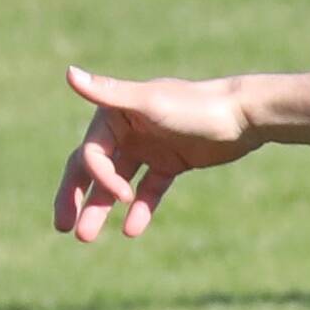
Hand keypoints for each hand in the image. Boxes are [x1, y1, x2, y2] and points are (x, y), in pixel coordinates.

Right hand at [54, 69, 258, 243]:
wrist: (246, 115)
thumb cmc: (196, 105)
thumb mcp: (149, 102)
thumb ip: (109, 93)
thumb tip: (69, 72)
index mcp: (113, 115)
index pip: (91, 154)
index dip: (100, 178)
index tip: (123, 196)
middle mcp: (127, 131)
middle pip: (92, 169)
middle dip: (76, 197)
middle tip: (62, 227)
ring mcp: (149, 148)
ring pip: (118, 183)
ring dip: (102, 208)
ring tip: (86, 237)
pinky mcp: (171, 163)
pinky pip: (150, 189)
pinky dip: (141, 209)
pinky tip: (132, 230)